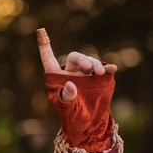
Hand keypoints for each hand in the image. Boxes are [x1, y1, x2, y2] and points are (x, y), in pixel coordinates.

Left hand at [37, 28, 116, 151]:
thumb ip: (67, 96)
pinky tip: (112, 69)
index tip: (40, 31)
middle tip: (89, 68)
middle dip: (83, 60)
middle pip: (75, 58)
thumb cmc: (72, 114)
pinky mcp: (98, 77)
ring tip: (99, 73)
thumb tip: (71, 84)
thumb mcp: (67, 107)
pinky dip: (108, 67)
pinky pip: (103, 68)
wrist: (89, 121)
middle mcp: (71, 71)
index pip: (49, 59)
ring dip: (96, 65)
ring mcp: (85, 74)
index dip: (44, 47)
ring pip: (90, 62)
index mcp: (57, 76)